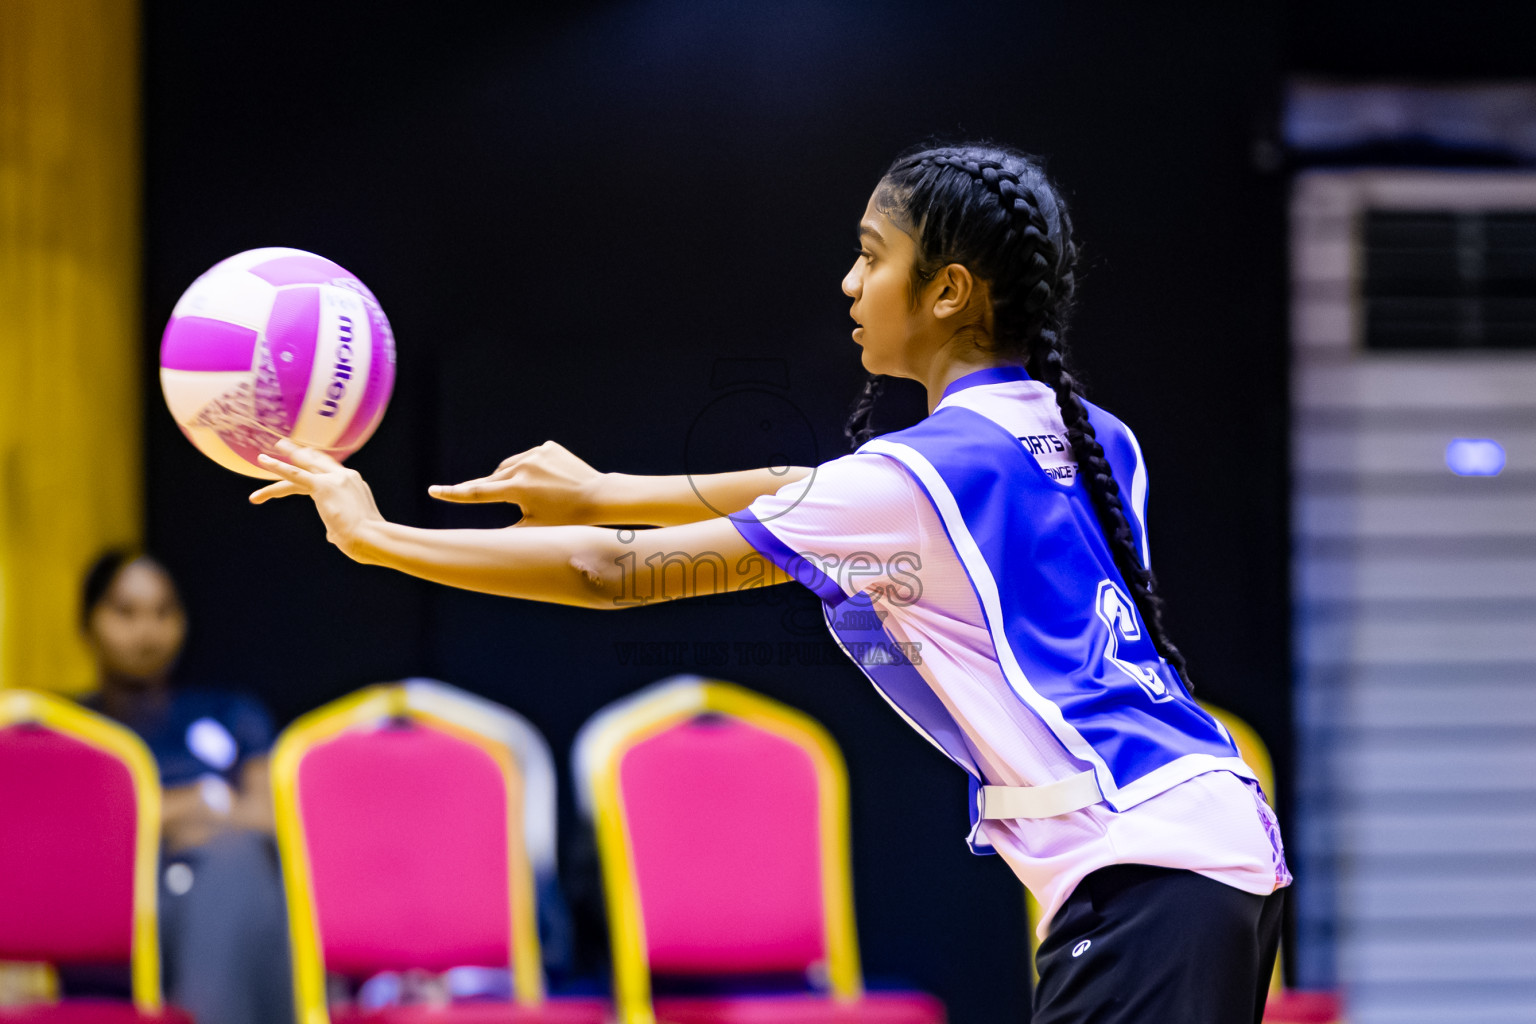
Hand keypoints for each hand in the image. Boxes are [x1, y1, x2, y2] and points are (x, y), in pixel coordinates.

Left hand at [248, 440, 383, 558]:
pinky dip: (278, 467)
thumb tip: (332, 536)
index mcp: (353, 485)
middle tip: (284, 446)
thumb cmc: (368, 540)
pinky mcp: (323, 486)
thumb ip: (338, 528)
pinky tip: (264, 461)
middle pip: (316, 463)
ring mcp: (334, 479)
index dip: (315, 467)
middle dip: (299, 455)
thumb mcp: (352, 529)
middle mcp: (345, 477)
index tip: (305, 461)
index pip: (330, 472)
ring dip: (281, 463)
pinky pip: (295, 474)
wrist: (373, 537)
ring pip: (302, 468)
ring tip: (262, 459)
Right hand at [428, 440, 605, 525]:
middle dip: (489, 490)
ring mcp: (537, 453)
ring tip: (528, 495)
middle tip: (486, 498)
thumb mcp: (533, 529)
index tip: (432, 491)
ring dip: (509, 479)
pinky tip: (544, 482)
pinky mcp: (547, 447)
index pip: (478, 492)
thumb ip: (505, 532)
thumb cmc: (567, 520)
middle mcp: (524, 466)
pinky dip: (528, 469)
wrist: (600, 497)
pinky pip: (528, 458)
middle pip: (494, 479)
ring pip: (509, 467)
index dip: (454, 494)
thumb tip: (480, 543)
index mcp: (518, 488)